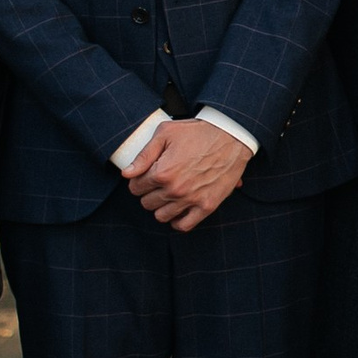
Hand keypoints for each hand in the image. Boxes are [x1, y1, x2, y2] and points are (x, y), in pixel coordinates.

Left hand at [125, 116, 251, 232]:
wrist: (231, 136)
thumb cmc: (198, 132)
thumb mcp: (166, 133)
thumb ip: (144, 154)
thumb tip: (126, 173)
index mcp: (162, 172)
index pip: (135, 188)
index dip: (139, 180)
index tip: (147, 175)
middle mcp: (175, 189)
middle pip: (146, 203)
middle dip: (149, 193)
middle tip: (159, 183)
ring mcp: (191, 200)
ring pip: (161, 216)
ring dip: (162, 206)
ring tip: (169, 194)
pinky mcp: (207, 206)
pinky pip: (184, 225)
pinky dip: (177, 220)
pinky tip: (178, 209)